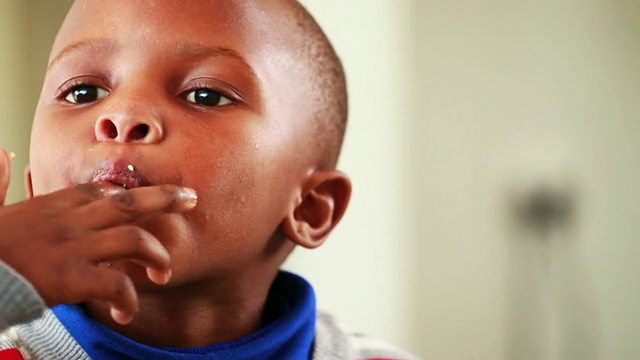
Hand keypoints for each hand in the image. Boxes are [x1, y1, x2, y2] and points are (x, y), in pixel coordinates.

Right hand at [0, 148, 196, 324]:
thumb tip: (0, 153)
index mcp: (55, 204)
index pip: (103, 191)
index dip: (130, 195)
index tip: (148, 201)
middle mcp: (72, 221)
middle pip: (131, 202)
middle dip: (166, 198)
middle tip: (191, 199)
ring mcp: (75, 248)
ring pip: (135, 240)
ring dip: (157, 256)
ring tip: (163, 273)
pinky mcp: (73, 278)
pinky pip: (117, 284)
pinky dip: (129, 300)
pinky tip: (126, 312)